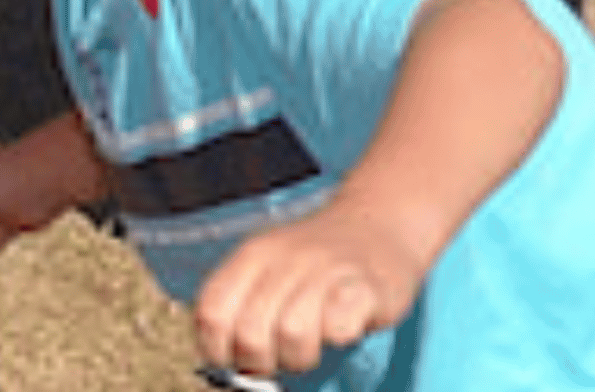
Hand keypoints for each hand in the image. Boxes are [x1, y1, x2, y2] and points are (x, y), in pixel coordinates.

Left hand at [193, 201, 423, 376]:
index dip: (220, 350)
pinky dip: (339, 335)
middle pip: (251, 334)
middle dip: (263, 361)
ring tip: (315, 341)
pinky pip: (339, 327)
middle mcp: (286, 257)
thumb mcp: (270, 272)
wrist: (382, 222)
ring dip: (302, 354)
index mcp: (253, 256)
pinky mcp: (368, 286)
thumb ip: (242, 311)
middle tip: (283, 353)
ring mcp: (327, 268)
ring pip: (292, 334)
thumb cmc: (319, 265)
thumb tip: (228, 371)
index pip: (212, 315)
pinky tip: (344, 324)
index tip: (240, 356)